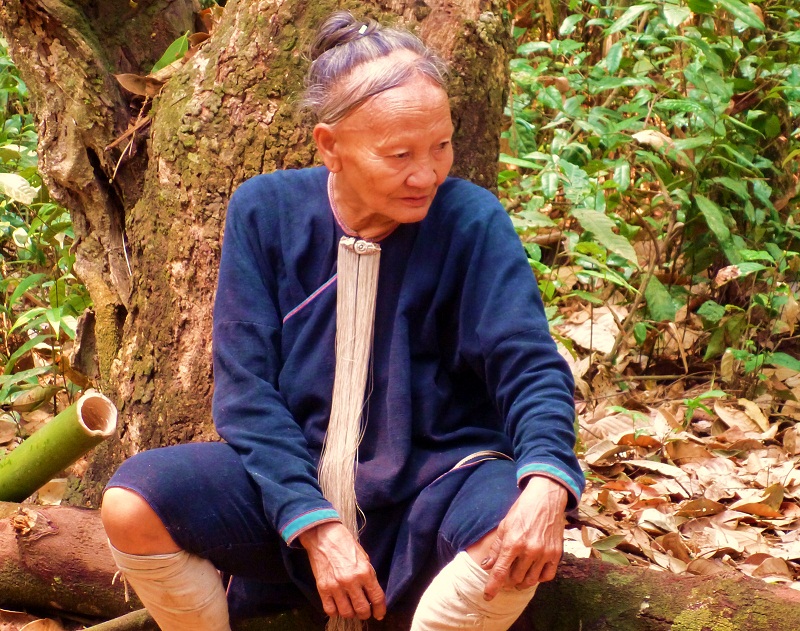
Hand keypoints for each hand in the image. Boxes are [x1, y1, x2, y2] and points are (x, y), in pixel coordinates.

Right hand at [299, 522, 385, 620]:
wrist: (323, 535)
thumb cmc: (345, 543)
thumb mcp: (364, 556)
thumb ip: (368, 575)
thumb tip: (372, 592)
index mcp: (364, 572)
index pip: (376, 598)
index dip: (380, 609)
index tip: (379, 614)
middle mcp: (351, 581)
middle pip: (362, 609)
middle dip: (366, 614)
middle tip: (365, 611)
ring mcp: (335, 586)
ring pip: (347, 613)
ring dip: (351, 613)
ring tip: (351, 608)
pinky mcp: (322, 588)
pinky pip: (330, 610)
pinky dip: (336, 611)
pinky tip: (338, 605)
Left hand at [480, 476, 567, 599]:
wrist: (546, 499)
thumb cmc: (522, 510)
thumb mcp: (504, 526)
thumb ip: (496, 548)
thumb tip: (487, 566)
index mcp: (512, 543)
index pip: (500, 572)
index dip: (493, 587)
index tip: (488, 597)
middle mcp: (529, 550)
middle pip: (515, 578)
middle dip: (507, 581)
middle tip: (505, 577)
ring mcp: (544, 553)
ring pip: (530, 580)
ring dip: (522, 582)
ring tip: (518, 577)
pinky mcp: (556, 554)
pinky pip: (547, 576)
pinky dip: (539, 578)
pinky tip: (533, 572)